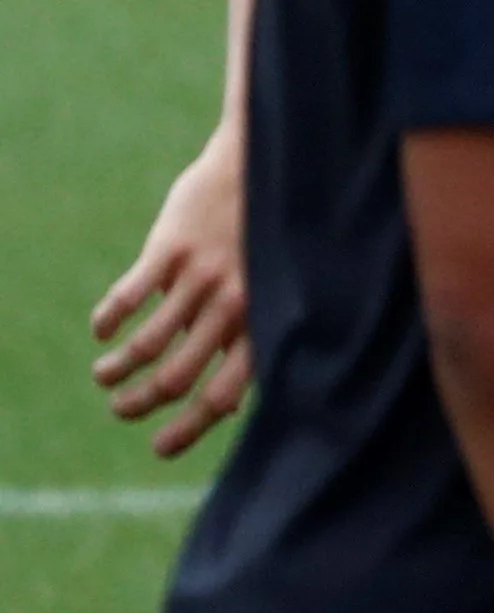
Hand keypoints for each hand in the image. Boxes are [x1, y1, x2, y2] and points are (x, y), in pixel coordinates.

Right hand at [93, 133, 253, 455]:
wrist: (262, 164)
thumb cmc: (270, 239)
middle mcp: (233, 306)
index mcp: (262, 324)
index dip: (188, 429)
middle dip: (141, 405)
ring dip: (117, 369)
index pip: (223, 395)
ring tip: (105, 376)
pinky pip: (129, 297)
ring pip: (147, 345)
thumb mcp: (273, 293)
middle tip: (121, 409)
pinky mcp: (170, 248)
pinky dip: (108, 321)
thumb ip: (249, 346)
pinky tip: (102, 330)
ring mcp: (201, 277)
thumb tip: (231, 409)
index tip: (158, 448)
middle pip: (177, 378)